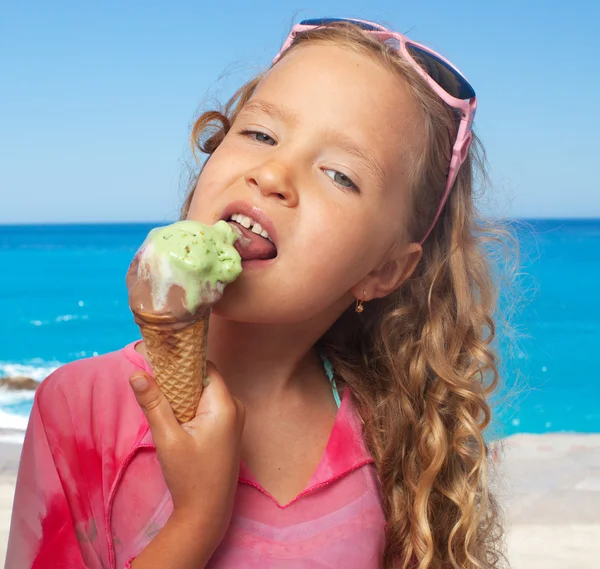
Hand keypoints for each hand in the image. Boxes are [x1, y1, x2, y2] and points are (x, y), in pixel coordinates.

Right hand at [129, 362, 244, 562]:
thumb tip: (137, 373)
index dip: (184, 362)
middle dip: (181, 380)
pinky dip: (192, 407)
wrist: (207, 514)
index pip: (205, 367)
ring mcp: (235, 419)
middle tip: (155, 384)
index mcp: (225, 405)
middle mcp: (236, 407)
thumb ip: (153, 403)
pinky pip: (209, 406)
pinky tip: (176, 418)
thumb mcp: (167, 438)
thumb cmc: (189, 477)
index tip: (161, 361)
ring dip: (185, 395)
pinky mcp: (229, 429)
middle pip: (205, 379)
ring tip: (163, 403)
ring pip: (206, 393)